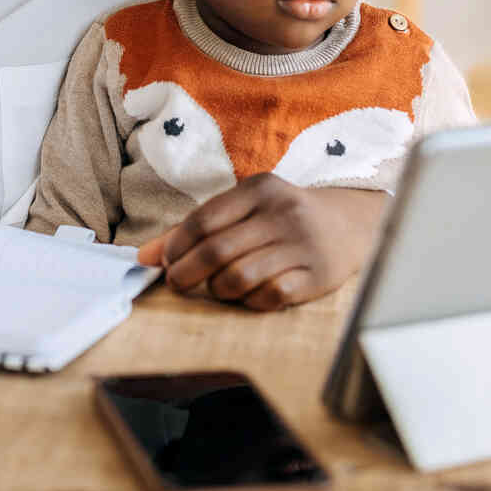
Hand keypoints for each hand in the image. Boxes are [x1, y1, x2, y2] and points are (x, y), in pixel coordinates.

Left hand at [136, 174, 385, 310]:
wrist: (347, 225)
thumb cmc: (279, 219)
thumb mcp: (242, 210)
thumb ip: (194, 230)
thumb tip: (143, 256)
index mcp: (260, 189)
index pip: (204, 219)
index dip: (176, 246)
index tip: (164, 262)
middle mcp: (282, 213)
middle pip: (217, 250)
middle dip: (187, 273)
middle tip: (177, 284)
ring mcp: (302, 245)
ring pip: (240, 277)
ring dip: (217, 290)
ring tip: (216, 288)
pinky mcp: (317, 276)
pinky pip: (270, 297)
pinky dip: (250, 302)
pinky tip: (248, 296)